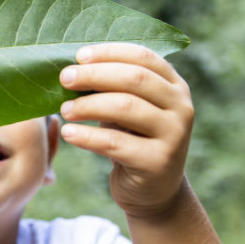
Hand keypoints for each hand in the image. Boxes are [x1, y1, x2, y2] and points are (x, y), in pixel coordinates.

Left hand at [58, 43, 193, 217]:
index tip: (78, 56)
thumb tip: (70, 69)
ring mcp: (174, 135)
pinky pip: (115, 143)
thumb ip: (111, 87)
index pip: (143, 57)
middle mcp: (181, 107)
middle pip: (134, 79)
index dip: (109, 52)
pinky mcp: (158, 163)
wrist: (153, 190)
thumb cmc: (131, 139)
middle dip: (94, 75)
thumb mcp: (127, 108)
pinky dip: (87, 136)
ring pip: (125, 108)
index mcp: (174, 85)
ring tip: (63, 110)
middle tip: (64, 78)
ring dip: (88, 105)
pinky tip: (68, 133)